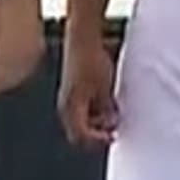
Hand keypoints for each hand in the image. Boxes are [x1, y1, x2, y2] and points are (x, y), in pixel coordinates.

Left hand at [0, 0, 45, 95]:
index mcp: (7, 62)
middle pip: (5, 84)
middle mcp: (22, 65)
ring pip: (16, 78)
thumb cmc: (3, 9)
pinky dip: (15, 69)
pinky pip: (25, 68)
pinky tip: (7, 62)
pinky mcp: (39, 52)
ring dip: (5, 77)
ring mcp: (33, 59)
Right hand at [58, 30, 118, 146]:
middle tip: (113, 128)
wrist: (82, 38)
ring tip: (113, 113)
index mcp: (71, 108)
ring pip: (81, 120)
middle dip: (96, 133)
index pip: (81, 136)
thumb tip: (110, 123)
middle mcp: (66, 105)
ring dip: (96, 121)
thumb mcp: (104, 87)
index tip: (112, 137)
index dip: (97, 140)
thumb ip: (106, 109)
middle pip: (78, 132)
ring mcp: (68, 97)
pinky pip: (82, 108)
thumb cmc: (91, 60)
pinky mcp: (72, 89)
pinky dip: (94, 110)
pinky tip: (107, 101)